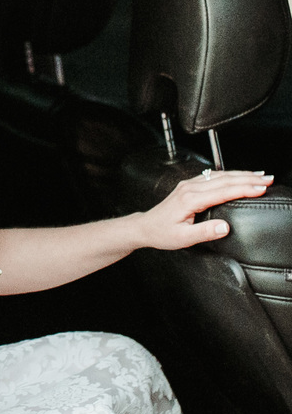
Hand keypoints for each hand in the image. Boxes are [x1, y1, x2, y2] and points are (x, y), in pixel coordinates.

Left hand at [141, 170, 272, 249]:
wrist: (145, 227)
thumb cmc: (162, 233)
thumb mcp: (183, 238)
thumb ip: (204, 232)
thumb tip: (224, 227)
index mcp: (190, 200)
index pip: (223, 191)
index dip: (244, 189)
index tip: (261, 189)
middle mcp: (190, 188)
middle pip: (224, 179)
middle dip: (249, 178)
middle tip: (268, 179)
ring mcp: (189, 184)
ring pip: (220, 175)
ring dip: (242, 174)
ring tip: (261, 175)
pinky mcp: (189, 185)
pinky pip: (213, 176)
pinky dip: (230, 174)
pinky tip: (240, 175)